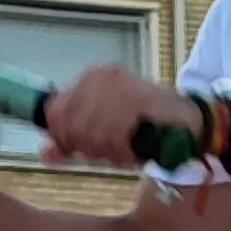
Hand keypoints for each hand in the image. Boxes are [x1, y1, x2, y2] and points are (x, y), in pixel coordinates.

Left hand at [38, 63, 201, 169]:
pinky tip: (131, 152)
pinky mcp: (135, 97)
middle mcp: (98, 76)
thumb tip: (44, 153)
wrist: (186, 119)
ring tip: (122, 153)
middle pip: (70, 125)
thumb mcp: (101, 133)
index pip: (54, 113)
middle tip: (107, 153)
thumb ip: (71, 143)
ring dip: (106, 152)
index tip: (81, 150)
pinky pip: (113, 134)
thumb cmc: (141, 126)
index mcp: (86, 79)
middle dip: (87, 148)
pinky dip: (121, 151)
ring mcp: (117, 84)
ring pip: (90, 132)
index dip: (64, 139)